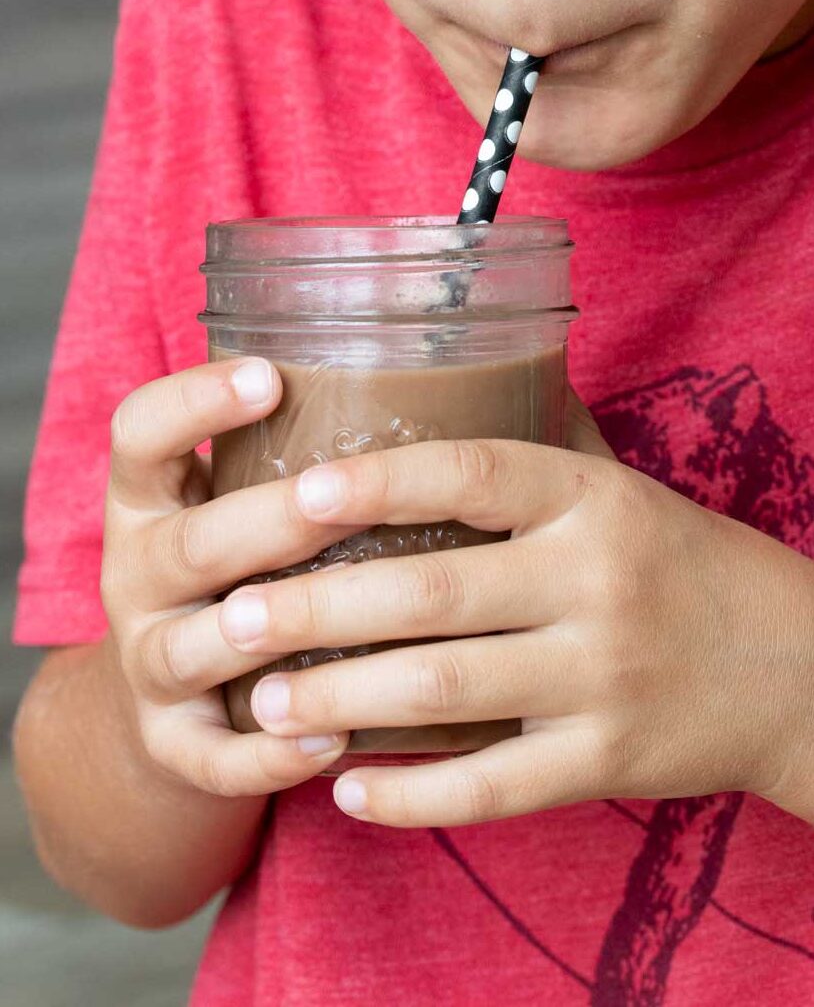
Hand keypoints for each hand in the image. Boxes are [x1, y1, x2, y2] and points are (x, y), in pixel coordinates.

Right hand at [102, 358, 352, 796]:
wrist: (175, 691)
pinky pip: (212, 758)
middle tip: (335, 501)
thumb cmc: (237, 569)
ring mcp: (148, 662)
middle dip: (267, 523)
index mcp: (148, 504)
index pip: (139, 435)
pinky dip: (269, 756)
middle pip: (189, 545)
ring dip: (260, 634)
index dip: (192, 403)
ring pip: (191, 650)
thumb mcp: (234, 503)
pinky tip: (333, 739)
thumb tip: (439, 386)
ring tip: (330, 621)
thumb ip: (293, 460)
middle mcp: (136, 577)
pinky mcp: (171, 742)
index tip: (269, 376)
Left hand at [216, 433, 813, 825]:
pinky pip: (492, 787)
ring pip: (446, 692)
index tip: (294, 492)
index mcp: (593, 502)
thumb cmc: (682, 564)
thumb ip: (540, 444)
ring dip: (340, 702)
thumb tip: (453, 377)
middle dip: (317, 609)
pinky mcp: (606, 761)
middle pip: (431, 594)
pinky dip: (412, 796)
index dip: (379, 481)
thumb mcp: (623, 489)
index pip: (473, 475)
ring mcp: (603, 678)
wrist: (792, 668)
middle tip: (235, 619)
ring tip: (263, 703)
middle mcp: (596, 584)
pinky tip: (345, 792)